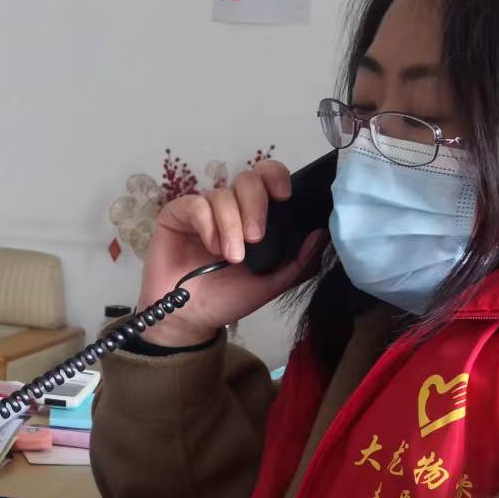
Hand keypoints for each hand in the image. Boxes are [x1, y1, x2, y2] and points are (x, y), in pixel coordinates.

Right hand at [136, 158, 327, 347]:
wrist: (192, 320)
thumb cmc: (228, 299)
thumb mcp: (271, 283)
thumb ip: (298, 261)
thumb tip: (321, 233)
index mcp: (253, 215)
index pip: (267, 178)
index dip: (276, 177)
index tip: (284, 197)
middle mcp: (229, 207)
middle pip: (247, 179)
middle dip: (255, 205)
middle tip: (256, 238)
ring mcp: (202, 210)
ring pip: (222, 194)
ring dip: (231, 225)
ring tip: (231, 257)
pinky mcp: (177, 215)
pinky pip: (196, 204)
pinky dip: (208, 224)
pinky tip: (212, 247)